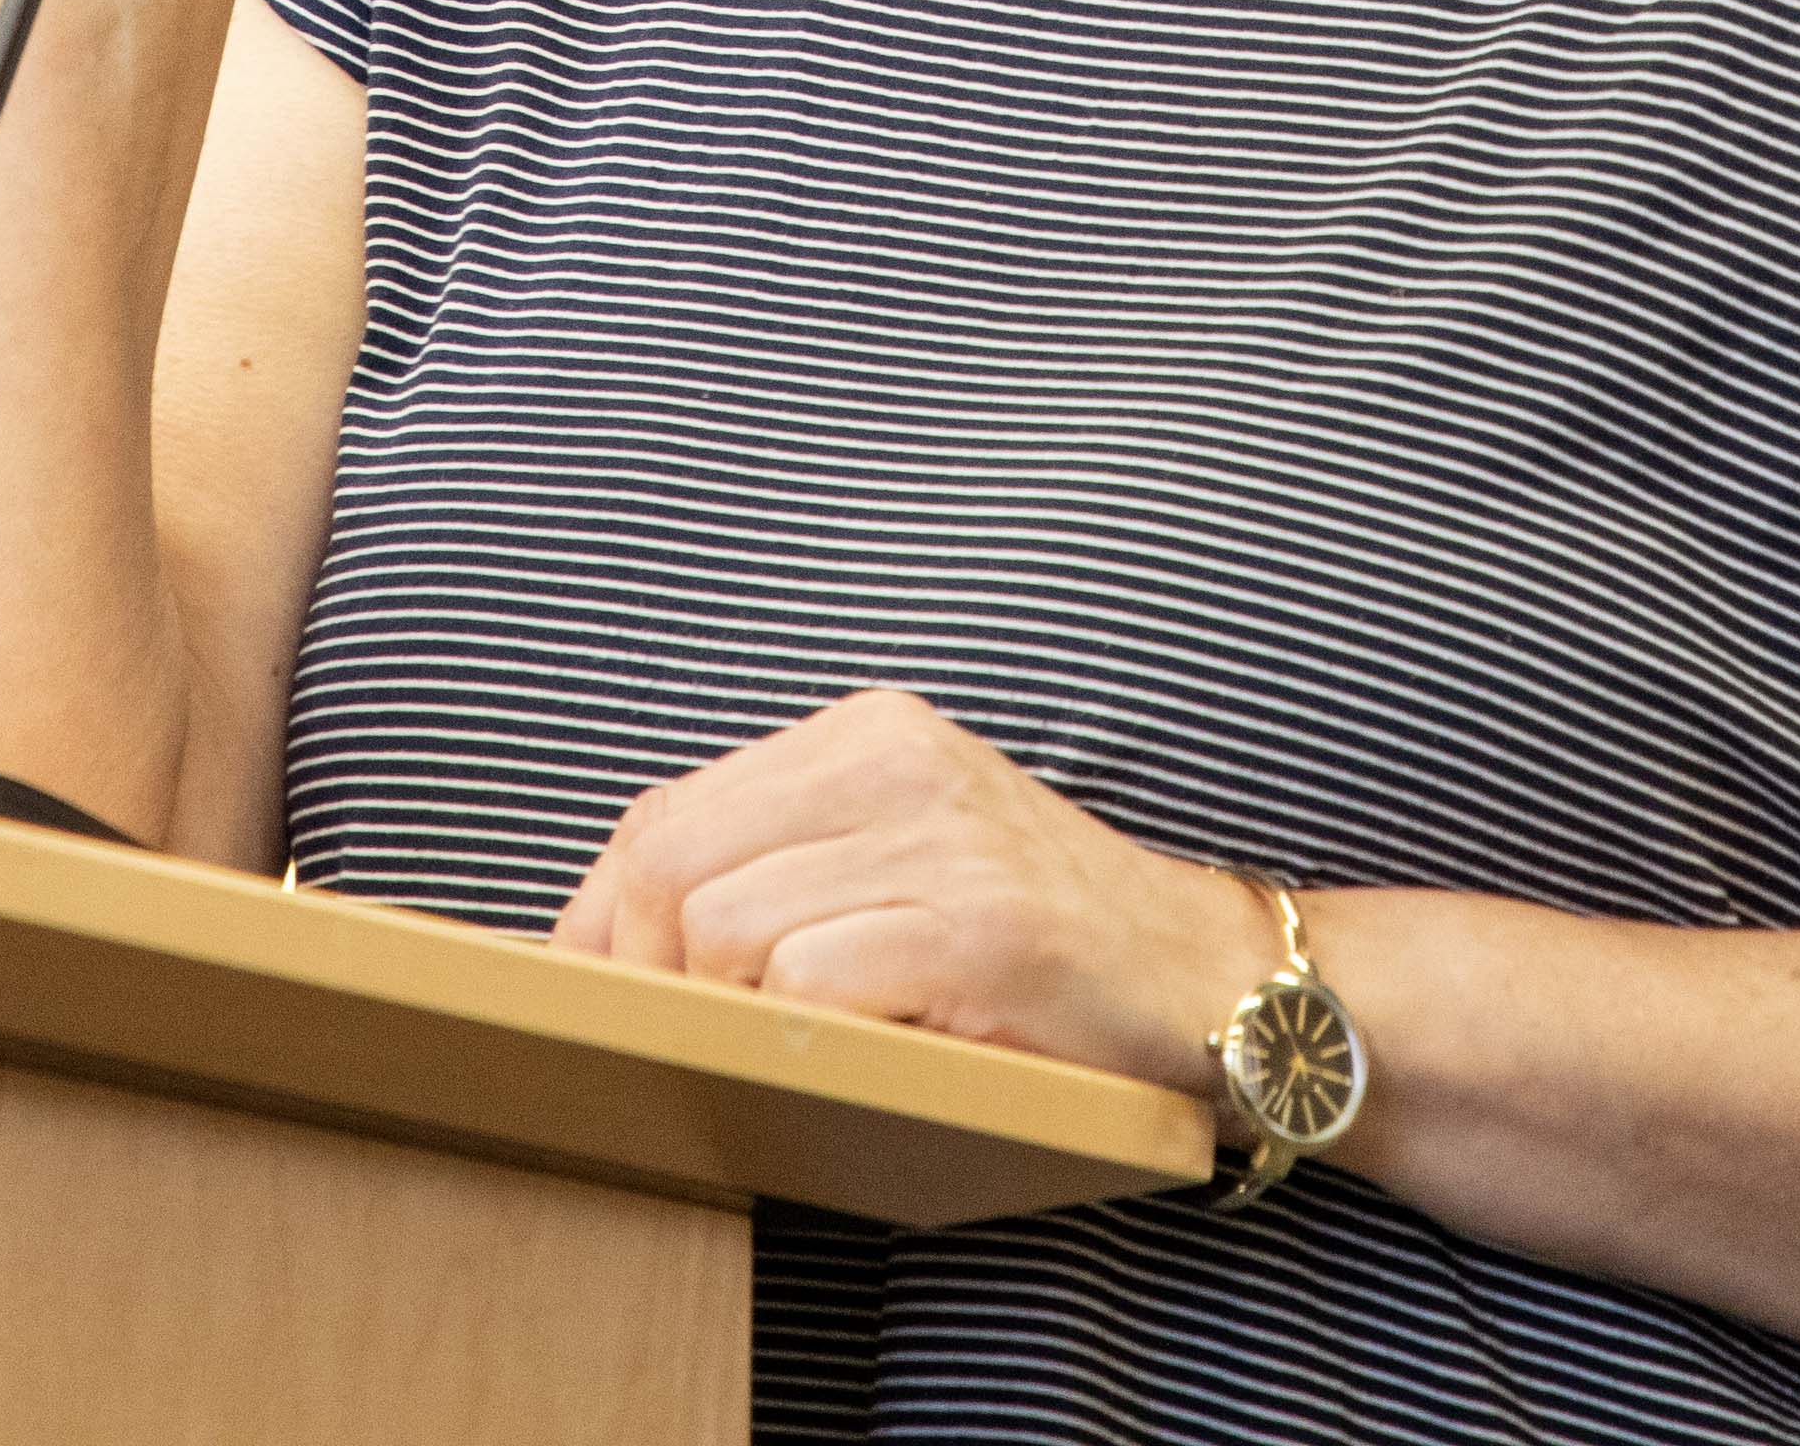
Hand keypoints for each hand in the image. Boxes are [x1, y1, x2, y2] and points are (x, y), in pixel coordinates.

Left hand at [552, 687, 1274, 1093]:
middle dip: (634, 977)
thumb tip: (611, 939)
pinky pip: (810, 985)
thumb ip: (784, 869)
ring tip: (771, 1057)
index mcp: (868, 735)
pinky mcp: (979, 927)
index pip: (664, 812)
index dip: (595, 919)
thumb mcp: (906, 864)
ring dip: (723, 1018)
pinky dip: (796, 1042)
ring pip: (724, 928)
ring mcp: (941, 840)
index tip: (584, 1001)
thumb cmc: (1042, 949)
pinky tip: (844, 1064)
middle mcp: (898, 761)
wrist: (1215, 983)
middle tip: (659, 1052)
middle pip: (669, 865)